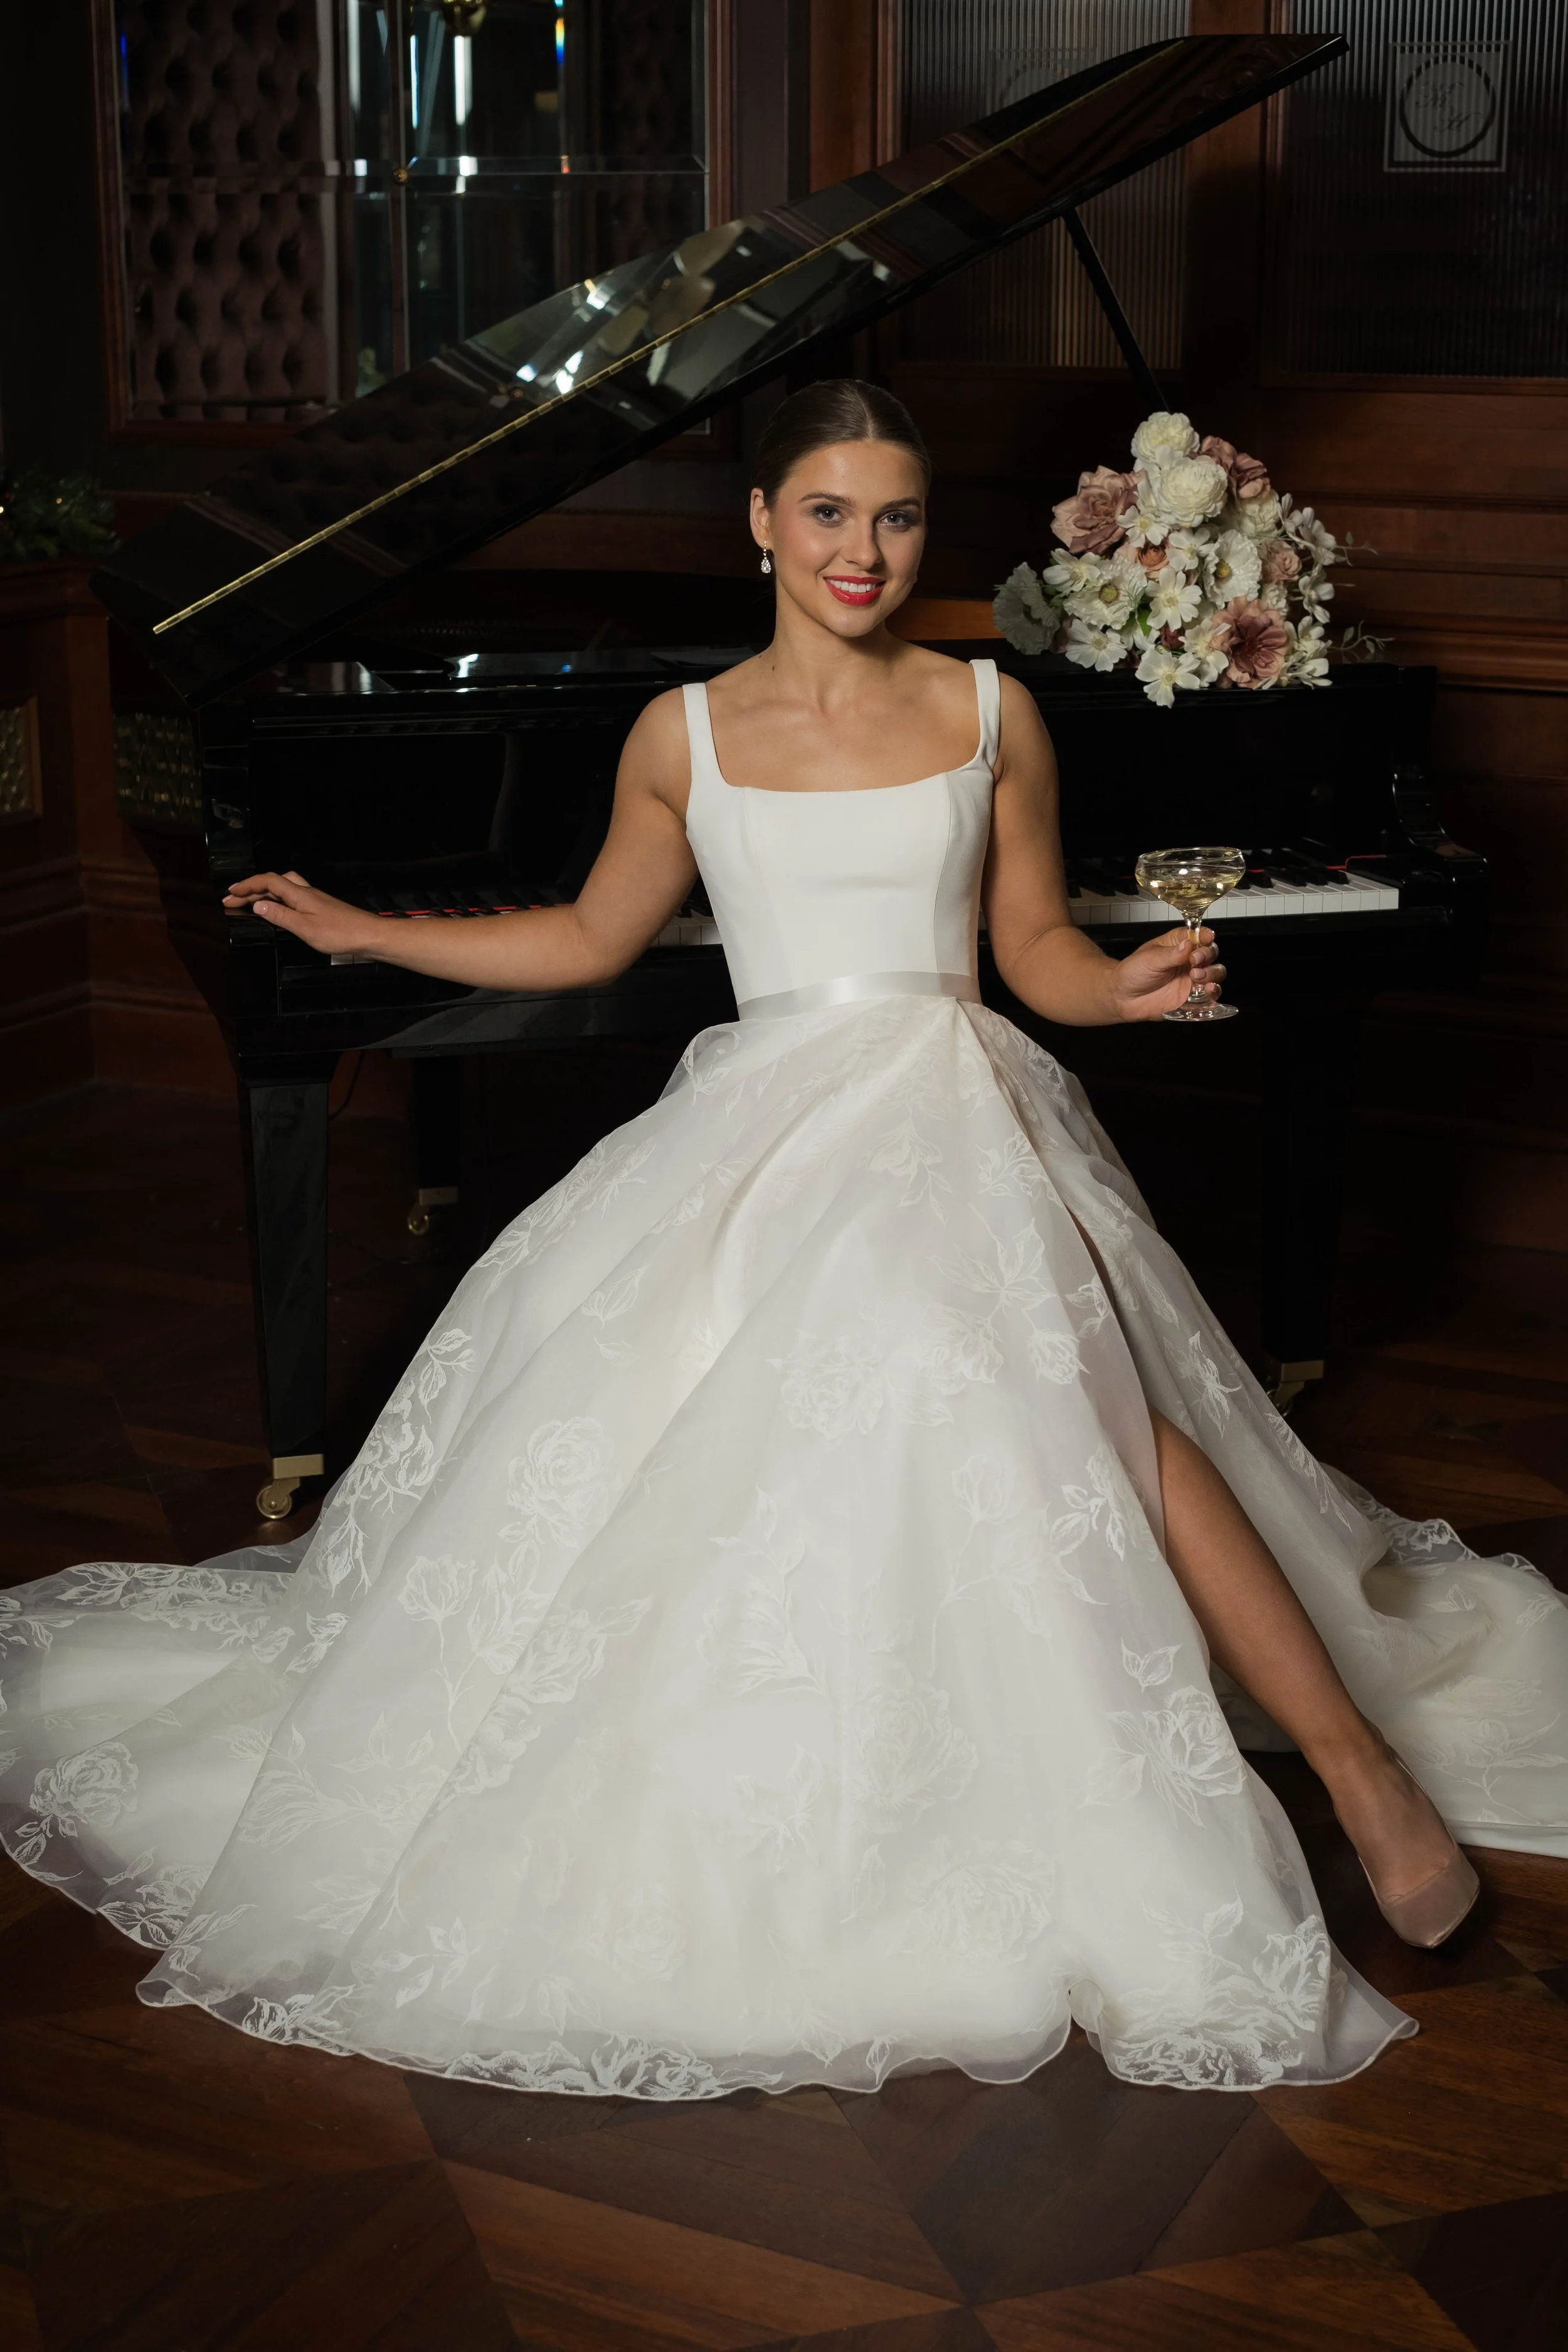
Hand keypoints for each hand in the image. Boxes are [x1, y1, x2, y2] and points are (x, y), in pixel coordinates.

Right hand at [221, 870, 378, 958]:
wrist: (370, 936)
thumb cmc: (340, 933)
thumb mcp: (304, 927)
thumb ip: (280, 916)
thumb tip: (257, 906)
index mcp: (299, 894)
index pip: (267, 882)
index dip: (247, 886)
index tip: (230, 893)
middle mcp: (306, 892)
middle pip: (274, 883)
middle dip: (251, 890)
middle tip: (232, 901)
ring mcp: (314, 900)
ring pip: (284, 889)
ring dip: (265, 894)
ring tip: (249, 904)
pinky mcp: (320, 909)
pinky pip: (293, 899)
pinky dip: (279, 902)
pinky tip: (277, 911)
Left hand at [1112, 925, 1225, 1021]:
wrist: (1123, 998)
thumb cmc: (1133, 973)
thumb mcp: (1150, 959)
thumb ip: (1171, 954)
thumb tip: (1188, 945)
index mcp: (1178, 944)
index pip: (1198, 935)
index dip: (1205, 935)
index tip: (1206, 937)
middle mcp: (1188, 960)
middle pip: (1211, 952)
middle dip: (1207, 955)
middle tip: (1195, 960)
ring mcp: (1192, 978)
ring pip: (1215, 972)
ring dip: (1211, 973)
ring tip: (1196, 976)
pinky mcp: (1192, 997)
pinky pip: (1210, 994)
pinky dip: (1213, 992)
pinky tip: (1207, 990)